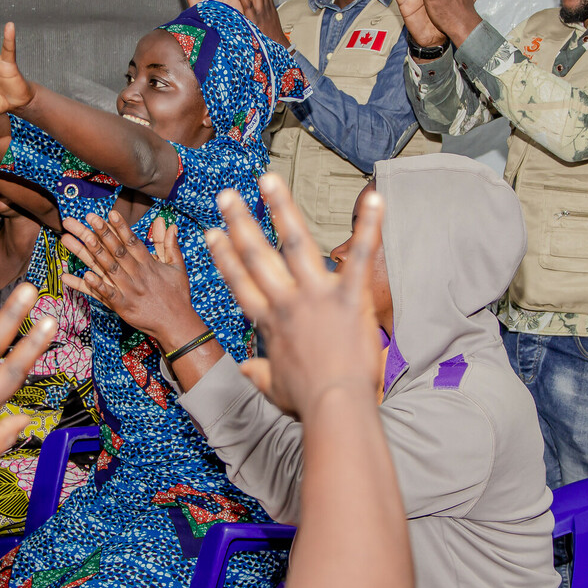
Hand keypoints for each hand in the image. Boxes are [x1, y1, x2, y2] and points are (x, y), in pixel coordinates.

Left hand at [60, 211, 203, 348]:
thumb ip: (170, 245)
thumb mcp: (177, 268)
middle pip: (116, 251)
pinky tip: (83, 274)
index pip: (132, 242)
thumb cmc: (178, 295)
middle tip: (87, 217)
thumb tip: (169, 224)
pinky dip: (96, 285)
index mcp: (149, 264)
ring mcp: (129, 291)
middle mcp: (137, 275)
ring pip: (108, 268)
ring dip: (91, 253)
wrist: (177, 325)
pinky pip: (106, 294)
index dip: (121, 227)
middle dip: (101, 233)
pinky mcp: (123, 307)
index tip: (110, 213)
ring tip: (76, 239)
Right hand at [205, 173, 383, 419]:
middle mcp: (286, 301)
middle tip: (227, 196)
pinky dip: (370, 226)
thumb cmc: (307, 402)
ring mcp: (317, 296)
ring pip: (296, 242)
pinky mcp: (350, 297)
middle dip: (240, 221)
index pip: (239, 282)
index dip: (224, 256)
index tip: (212, 234)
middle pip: (257, 254)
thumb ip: (259, 373)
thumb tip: (246, 371)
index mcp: (269, 321)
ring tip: (269, 179)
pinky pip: (362, 256)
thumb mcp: (274, 388)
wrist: (335, 407)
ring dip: (281, 207)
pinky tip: (374, 198)